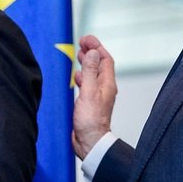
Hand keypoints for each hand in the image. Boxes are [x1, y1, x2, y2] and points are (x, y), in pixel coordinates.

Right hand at [72, 34, 116, 159]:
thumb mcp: (88, 92)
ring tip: (78, 55)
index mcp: (107, 84)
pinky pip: (88, 84)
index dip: (96, 47)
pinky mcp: (90, 103)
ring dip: (86, 63)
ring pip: (93, 74)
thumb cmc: (90, 121)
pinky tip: (76, 77)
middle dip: (91, 52)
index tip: (86, 39)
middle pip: (99, 65)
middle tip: (82, 43)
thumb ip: (89, 71)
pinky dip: (82, 76)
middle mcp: (104, 88)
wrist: (90, 142)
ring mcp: (97, 96)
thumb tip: (93, 52)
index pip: (105, 59)